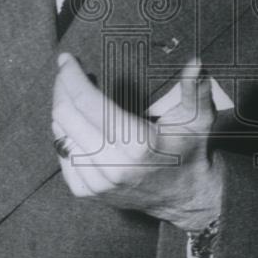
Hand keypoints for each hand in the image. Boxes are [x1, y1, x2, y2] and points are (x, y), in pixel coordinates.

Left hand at [52, 54, 223, 231]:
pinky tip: (75, 122)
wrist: (184, 197)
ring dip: (62, 109)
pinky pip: (62, 155)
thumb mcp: (197, 119)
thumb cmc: (189, 151)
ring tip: (72, 93)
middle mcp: (112, 165)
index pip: (87, 102)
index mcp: (136, 144)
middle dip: (61, 88)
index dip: (71, 77)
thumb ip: (194, 89)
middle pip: (66, 115)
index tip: (66, 59)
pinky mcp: (88, 192)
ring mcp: (97, 182)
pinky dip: (64, 134)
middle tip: (66, 71)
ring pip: (59, 135)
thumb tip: (195, 63)